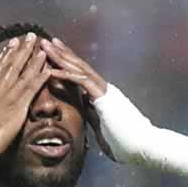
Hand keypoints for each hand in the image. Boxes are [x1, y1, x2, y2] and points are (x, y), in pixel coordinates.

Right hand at [0, 32, 51, 163]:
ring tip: (41, 45)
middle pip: (10, 66)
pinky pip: (31, 89)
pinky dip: (40, 78)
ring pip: (22, 73)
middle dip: (20, 50)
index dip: (6, 58)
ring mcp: (7, 98)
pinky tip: (48, 69)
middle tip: (29, 37)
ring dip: (32, 58)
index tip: (11, 46)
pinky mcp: (17, 108)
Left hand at [40, 38, 115, 159]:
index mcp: (101, 96)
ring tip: (45, 45)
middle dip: (61, 53)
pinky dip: (65, 75)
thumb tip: (86, 116)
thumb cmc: (125, 144)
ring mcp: (104, 91)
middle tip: (45, 41)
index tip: (53, 55)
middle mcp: (103, 89)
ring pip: (79, 68)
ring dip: (60, 57)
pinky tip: (50, 71)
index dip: (67, 63)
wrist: (142, 146)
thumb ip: (94, 119)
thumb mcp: (102, 129)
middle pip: (78, 66)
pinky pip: (81, 82)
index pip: (81, 75)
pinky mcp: (104, 97)